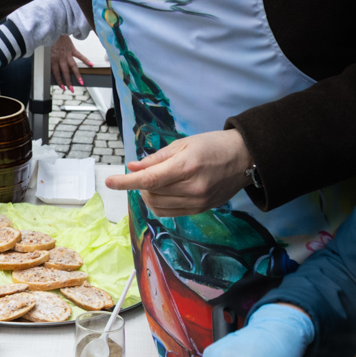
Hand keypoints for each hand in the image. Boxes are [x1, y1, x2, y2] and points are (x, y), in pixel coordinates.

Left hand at [48, 34, 92, 90]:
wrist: (52, 29)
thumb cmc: (47, 39)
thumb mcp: (43, 51)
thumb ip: (45, 58)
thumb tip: (45, 65)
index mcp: (52, 59)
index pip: (56, 73)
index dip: (59, 81)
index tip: (62, 87)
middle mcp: (60, 58)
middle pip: (65, 72)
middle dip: (68, 82)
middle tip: (71, 89)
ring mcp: (67, 54)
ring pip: (73, 66)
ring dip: (77, 75)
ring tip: (81, 82)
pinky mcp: (72, 48)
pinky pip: (80, 55)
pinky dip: (86, 60)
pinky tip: (91, 65)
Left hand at [103, 129, 252, 215]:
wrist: (246, 158)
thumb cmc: (214, 145)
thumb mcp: (184, 144)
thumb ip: (157, 158)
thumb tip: (133, 168)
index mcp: (187, 167)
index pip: (149, 179)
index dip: (126, 182)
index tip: (110, 182)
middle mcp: (193, 188)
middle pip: (151, 194)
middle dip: (139, 185)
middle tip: (142, 173)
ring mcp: (198, 202)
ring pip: (158, 206)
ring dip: (147, 195)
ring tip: (153, 182)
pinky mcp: (201, 210)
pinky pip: (170, 212)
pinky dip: (159, 204)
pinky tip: (162, 192)